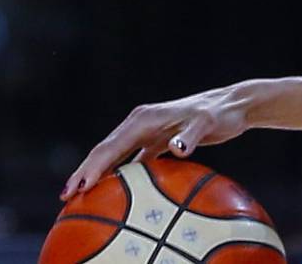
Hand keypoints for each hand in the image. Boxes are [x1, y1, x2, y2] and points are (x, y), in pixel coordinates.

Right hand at [60, 85, 249, 200]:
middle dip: (85, 172)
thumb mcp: (207, 124)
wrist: (234, 105)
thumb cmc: (220, 114)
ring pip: (116, 155)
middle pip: (106, 150)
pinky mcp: (158, 139)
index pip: (112, 146)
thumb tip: (174, 148)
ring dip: (98, 173)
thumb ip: (190, 136)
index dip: (93, 167)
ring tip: (80, 195)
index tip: (80, 187)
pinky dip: (119, 172)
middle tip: (66, 196)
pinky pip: (132, 159)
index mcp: (144, 119)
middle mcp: (141, 123)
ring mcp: (148, 131)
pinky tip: (113, 190)